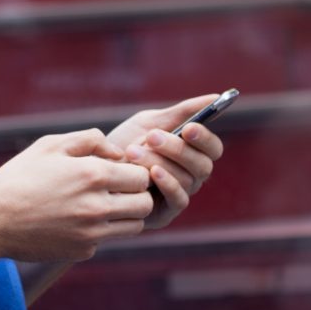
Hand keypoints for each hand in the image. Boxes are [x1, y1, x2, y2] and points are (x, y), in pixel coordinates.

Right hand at [0, 128, 154, 262]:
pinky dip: (100, 230)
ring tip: (103, 203)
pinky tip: (76, 219)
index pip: (142, 176)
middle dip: (136, 194)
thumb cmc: (20, 177)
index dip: (135, 170)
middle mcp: (98, 207)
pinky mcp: (83, 251)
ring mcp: (92, 233)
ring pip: (135, 226)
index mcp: (93, 175)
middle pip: (145, 204)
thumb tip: (117, 152)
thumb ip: (90, 140)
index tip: (121, 169)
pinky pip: (107, 239)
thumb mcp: (50, 145)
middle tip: (119, 188)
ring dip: (126, 214)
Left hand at [107, 96, 225, 229]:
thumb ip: (181, 112)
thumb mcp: (149, 123)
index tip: (188, 128)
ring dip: (161, 161)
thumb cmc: (124, 144)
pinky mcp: (166, 213)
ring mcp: (180, 194)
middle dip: (178, 149)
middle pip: (203, 165)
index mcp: (191, 153)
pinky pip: (179, 199)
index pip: (213, 148)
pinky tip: (152, 173)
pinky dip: (168, 184)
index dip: (205, 138)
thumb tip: (216, 96)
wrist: (93, 169)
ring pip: (187, 179)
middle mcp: (191, 176)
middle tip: (152, 137)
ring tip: (133, 151)